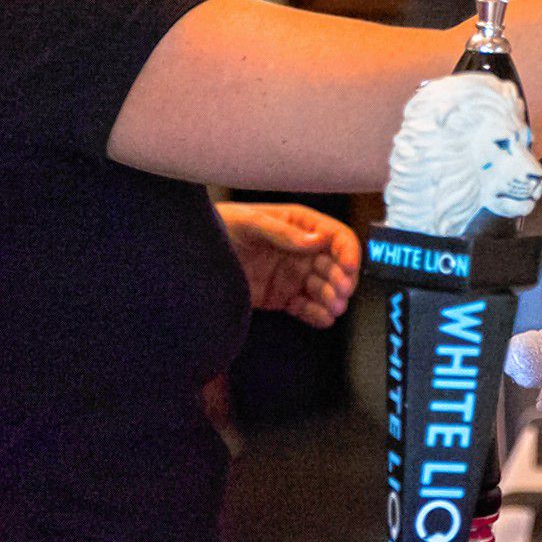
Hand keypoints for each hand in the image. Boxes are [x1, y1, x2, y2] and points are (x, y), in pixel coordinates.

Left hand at [219, 203, 360, 327]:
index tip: (349, 267)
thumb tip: (318, 240)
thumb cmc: (221, 228)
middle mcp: (301, 250)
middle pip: (335, 266)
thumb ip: (283, 232)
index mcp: (300, 225)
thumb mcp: (250, 224)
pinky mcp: (282, 297)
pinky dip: (317, 314)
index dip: (348, 251)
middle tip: (340, 293)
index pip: (336, 236)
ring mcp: (292, 275)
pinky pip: (307, 308)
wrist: (191, 258)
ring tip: (333, 309)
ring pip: (324, 289)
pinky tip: (322, 318)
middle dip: (342, 280)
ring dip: (333, 299)